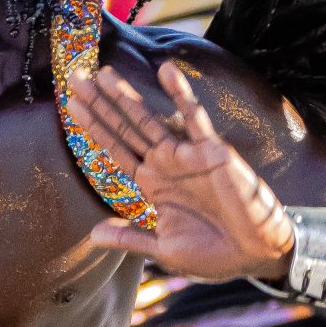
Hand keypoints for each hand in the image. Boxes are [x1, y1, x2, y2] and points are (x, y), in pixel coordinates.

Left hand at [66, 61, 295, 282]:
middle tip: (76, 78)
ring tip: (103, 72)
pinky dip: (181, 94)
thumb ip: (130, 238)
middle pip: (124, 129)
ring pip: (149, 120)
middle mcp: (165, 165)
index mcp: (152, 185)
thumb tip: (93, 235)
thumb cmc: (213, 254)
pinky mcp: (212, 152)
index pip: (115, 150)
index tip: (70, 106)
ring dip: (127, 97)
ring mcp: (186, 156)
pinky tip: (167, 71)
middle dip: (100, 105)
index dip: (94, 128)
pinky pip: (194, 118)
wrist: (255, 255)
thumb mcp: (164, 249)